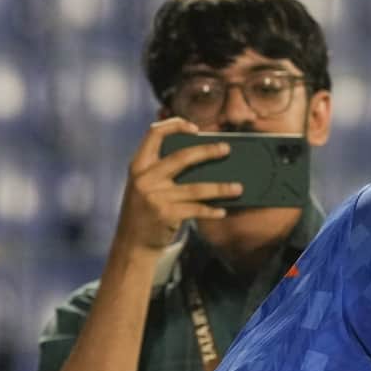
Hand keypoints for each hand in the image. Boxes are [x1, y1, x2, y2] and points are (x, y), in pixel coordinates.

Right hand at [112, 118, 242, 252]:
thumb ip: (162, 170)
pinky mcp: (164, 214)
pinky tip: (223, 211)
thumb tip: (202, 157)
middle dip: (207, 151)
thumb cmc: (145, 211)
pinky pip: (196, 209)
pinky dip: (212, 211)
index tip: (195, 128)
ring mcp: (154, 197)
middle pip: (181, 157)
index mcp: (138, 165)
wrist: (132, 244)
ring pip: (196, 188)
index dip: (175, 126)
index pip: (154, 133)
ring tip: (238, 188)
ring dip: (220, 188)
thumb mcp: (145, 185)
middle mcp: (144, 178)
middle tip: (226, 149)